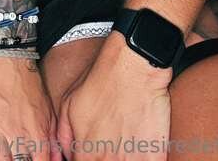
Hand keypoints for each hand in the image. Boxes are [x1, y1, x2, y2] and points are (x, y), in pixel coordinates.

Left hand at [55, 32, 172, 160]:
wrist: (133, 67)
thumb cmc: (101, 80)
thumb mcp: (68, 104)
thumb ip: (64, 137)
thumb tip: (64, 157)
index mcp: (86, 154)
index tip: (90, 155)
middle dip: (104, 159)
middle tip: (109, 146)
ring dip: (123, 160)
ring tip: (123, 146)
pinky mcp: (154, 157)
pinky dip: (142, 160)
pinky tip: (138, 151)